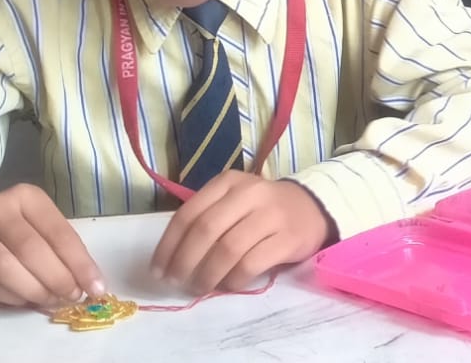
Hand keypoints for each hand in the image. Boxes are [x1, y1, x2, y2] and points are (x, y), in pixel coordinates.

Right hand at [0, 183, 103, 306]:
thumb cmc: (21, 230)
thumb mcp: (45, 229)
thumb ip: (65, 251)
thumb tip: (89, 285)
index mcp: (27, 196)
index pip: (58, 232)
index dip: (79, 263)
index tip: (95, 287)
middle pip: (31, 249)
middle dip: (57, 278)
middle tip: (73, 297)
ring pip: (5, 268)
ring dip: (35, 290)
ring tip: (52, 301)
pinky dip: (14, 298)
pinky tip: (28, 301)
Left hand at [150, 172, 333, 294]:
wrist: (312, 207)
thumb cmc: (262, 209)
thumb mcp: (233, 201)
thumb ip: (205, 219)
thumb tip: (170, 259)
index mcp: (228, 182)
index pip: (189, 213)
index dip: (168, 245)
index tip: (158, 269)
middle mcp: (249, 193)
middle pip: (206, 230)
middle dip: (184, 261)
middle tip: (176, 281)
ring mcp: (271, 215)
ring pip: (228, 249)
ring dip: (208, 274)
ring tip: (200, 287)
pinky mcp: (288, 238)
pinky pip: (252, 264)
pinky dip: (234, 280)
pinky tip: (228, 285)